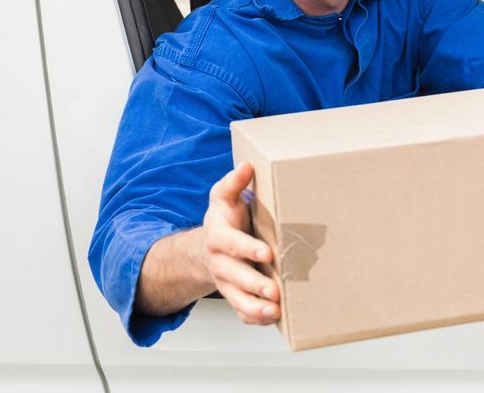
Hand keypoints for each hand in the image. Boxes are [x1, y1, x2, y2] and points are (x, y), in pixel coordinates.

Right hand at [203, 161, 281, 324]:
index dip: (247, 248)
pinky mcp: (235, 295)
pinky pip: (242, 311)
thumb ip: (233, 182)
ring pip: (237, 300)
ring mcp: (227, 282)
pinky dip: (255, 318)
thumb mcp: (223, 196)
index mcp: (218, 236)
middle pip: (235, 276)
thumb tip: (247, 166)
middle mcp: (221, 262)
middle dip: (254, 284)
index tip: (267, 252)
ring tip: (275, 310)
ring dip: (255, 308)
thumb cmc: (224, 219)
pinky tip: (273, 318)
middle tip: (274, 290)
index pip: (231, 243)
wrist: (209, 245)